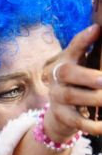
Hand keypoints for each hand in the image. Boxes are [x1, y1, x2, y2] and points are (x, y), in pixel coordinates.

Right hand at [45, 25, 101, 143]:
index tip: (97, 29)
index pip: (73, 48)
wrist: (60, 115)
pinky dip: (93, 125)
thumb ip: (91, 54)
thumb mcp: (84, 68)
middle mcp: (57, 79)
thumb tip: (100, 30)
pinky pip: (77, 122)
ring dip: (93, 98)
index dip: (83, 40)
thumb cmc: (80, 85)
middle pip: (66, 73)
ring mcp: (57, 98)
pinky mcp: (62, 117)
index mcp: (66, 62)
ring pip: (71, 96)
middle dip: (86, 76)